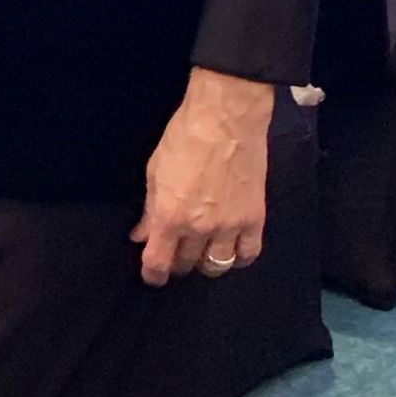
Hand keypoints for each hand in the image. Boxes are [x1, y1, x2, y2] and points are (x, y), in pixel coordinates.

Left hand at [132, 67, 271, 286]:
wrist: (226, 119)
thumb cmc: (184, 138)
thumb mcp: (154, 173)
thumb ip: (148, 209)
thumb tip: (141, 234)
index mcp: (170, 217)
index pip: (158, 262)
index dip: (153, 275)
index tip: (152, 276)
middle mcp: (199, 228)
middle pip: (186, 264)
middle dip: (177, 263)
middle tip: (175, 253)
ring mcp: (229, 226)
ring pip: (217, 265)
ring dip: (205, 263)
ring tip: (201, 253)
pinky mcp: (254, 218)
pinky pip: (248, 254)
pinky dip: (237, 258)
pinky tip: (230, 250)